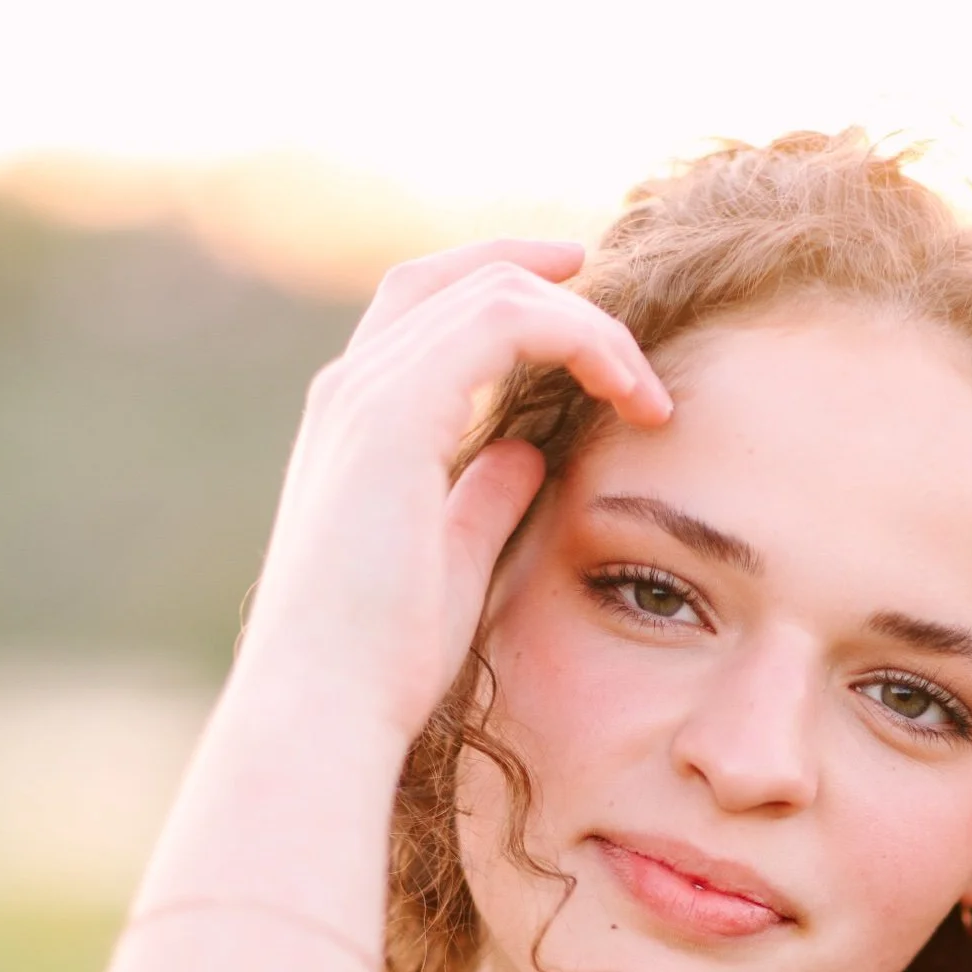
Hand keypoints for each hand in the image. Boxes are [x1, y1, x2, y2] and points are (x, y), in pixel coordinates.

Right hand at [238, 237, 671, 740]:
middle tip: (613, 282)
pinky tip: (628, 388)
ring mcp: (367, 393)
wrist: (327, 701)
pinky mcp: (396, 412)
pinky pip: (506, 323)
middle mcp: (351, 391)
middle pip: (449, 278)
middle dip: (535, 270)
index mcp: (357, 425)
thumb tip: (529, 453)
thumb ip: (485, 496)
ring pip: (491, 293)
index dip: (500, 290)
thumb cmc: (381, 657)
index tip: (579, 302)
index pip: (425, 313)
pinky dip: (578, 338)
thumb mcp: (452, 561)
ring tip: (644, 382)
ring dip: (583, 322)